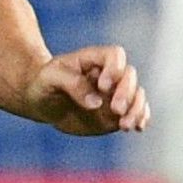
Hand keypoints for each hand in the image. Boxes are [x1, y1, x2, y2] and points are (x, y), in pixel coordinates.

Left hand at [24, 44, 149, 135]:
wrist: (41, 102)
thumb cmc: (44, 84)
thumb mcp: (49, 78)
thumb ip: (71, 84)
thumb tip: (97, 102)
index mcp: (92, 59)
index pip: (115, 55)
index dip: (115, 69)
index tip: (102, 86)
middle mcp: (108, 75)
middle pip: (130, 76)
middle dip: (127, 93)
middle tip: (115, 109)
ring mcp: (114, 93)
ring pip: (137, 95)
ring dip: (136, 109)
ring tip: (125, 125)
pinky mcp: (116, 113)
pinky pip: (137, 112)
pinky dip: (140, 118)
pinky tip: (137, 128)